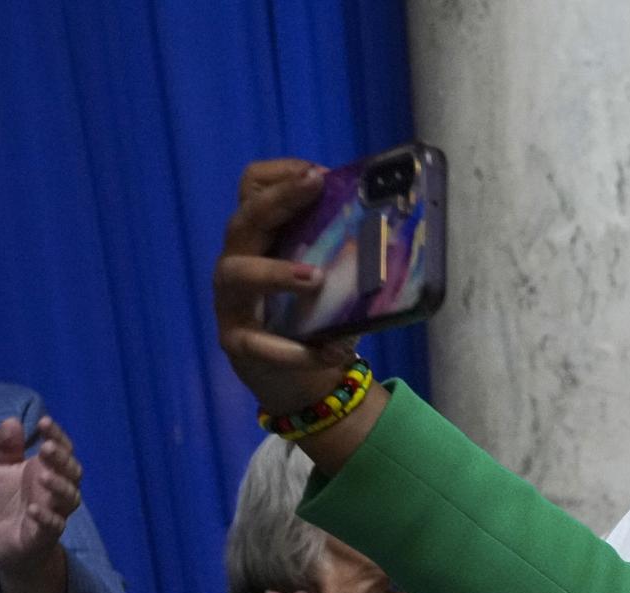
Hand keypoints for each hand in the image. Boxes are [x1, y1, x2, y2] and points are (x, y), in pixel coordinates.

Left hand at [0, 415, 83, 587]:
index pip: (63, 450)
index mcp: (49, 470)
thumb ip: (5, 448)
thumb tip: (12, 421)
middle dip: (62, 460)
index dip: (58, 436)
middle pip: (73, 472)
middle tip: (46, 448)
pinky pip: (53, 527)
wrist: (1, 541)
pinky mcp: (44, 536)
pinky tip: (32, 509)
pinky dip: (46, 518)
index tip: (44, 422)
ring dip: (60, 487)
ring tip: (43, 476)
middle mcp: (57, 491)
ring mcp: (55, 512)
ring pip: (70, 499)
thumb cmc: (6, 503)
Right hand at [212, 159, 356, 416]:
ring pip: (238, 275)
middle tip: (313, 186)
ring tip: (315, 278)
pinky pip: (260, 344)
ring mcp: (231, 303)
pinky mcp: (237, 343)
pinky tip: (331, 352)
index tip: (317, 172)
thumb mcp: (334, 282)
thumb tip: (398, 233)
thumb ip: (349, 256)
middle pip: (244, 220)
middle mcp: (238, 261)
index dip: (280, 174)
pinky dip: (298, 350)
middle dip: (278, 199)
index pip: (252, 187)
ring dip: (277, 272)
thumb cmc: (318, 321)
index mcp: (261, 239)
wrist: (302, 383)